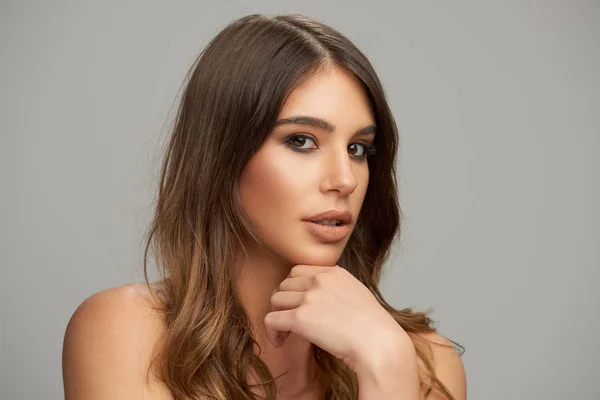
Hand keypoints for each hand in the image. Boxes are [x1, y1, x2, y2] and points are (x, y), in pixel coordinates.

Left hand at [264, 264, 409, 372]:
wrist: (379, 343)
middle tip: (290, 320)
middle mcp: (319, 280)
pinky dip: (271, 332)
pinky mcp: (300, 318)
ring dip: (278, 316)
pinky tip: (280, 341)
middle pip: (284, 284)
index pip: (298, 271)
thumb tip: (324, 294)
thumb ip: (338, 288)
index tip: (298, 304)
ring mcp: (309, 297)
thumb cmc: (374, 328)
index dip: (293, 288)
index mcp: (333, 272)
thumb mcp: (358, 294)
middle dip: (284, 302)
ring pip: (275, 300)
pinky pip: (271, 320)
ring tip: (286, 333)